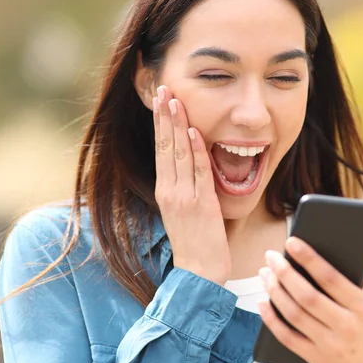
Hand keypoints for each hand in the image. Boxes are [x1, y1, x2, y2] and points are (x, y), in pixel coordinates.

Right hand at [153, 85, 230, 284]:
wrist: (199, 273)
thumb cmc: (194, 243)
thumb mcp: (183, 211)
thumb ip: (184, 187)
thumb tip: (189, 162)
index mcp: (165, 191)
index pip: (161, 150)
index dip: (161, 124)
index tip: (161, 101)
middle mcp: (170, 191)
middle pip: (165, 146)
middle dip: (164, 116)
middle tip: (163, 89)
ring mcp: (184, 197)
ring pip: (178, 154)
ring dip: (177, 125)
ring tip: (174, 101)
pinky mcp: (201, 205)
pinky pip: (198, 173)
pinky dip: (195, 151)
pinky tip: (192, 132)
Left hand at [258, 238, 362, 362]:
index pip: (331, 278)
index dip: (309, 258)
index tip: (291, 242)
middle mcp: (346, 326)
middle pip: (307, 296)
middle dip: (284, 273)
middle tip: (271, 257)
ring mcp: (329, 344)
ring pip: (294, 314)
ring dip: (275, 292)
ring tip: (265, 274)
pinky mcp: (315, 358)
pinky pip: (287, 337)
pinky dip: (271, 320)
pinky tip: (262, 303)